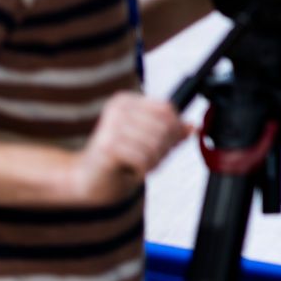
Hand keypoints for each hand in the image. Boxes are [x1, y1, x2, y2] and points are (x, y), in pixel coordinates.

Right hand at [69, 93, 193, 205]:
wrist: (87, 178)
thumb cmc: (118, 158)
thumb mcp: (147, 140)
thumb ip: (170, 132)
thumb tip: (193, 127)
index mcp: (127, 101)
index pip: (166, 109)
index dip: (176, 129)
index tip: (171, 145)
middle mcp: (118, 109)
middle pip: (163, 127)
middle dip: (165, 149)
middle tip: (154, 161)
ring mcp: (111, 126)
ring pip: (155, 144)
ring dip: (154, 162)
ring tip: (143, 167)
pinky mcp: (107, 146)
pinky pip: (142, 158)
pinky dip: (144, 170)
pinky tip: (134, 172)